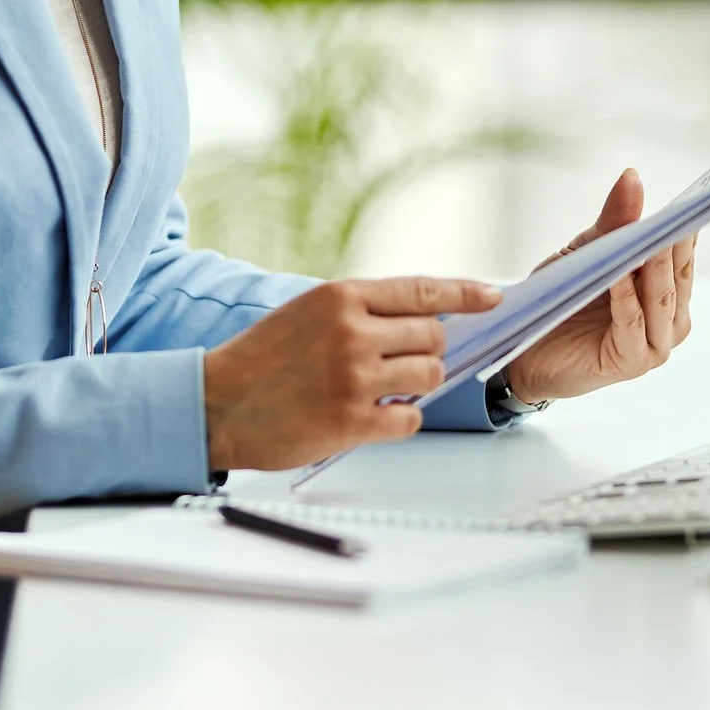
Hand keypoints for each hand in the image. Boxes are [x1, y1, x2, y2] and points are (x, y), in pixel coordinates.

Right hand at [203, 276, 500, 470]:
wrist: (216, 403)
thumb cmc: (262, 358)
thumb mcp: (309, 312)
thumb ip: (362, 310)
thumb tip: (424, 318)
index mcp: (341, 296)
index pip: (422, 289)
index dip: (465, 292)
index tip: (493, 295)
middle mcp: (351, 331)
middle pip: (434, 335)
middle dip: (427, 350)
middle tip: (401, 362)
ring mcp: (353, 377)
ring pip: (429, 375)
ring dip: (417, 384)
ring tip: (384, 389)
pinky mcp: (351, 421)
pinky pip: (410, 418)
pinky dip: (402, 419)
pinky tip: (375, 416)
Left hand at [505, 169, 695, 405]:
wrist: (526, 350)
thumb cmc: (563, 300)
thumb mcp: (588, 251)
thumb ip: (615, 220)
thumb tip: (632, 175)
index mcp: (668, 292)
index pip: (684, 253)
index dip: (687, 224)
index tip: (694, 195)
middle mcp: (669, 320)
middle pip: (677, 274)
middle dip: (676, 242)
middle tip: (678, 213)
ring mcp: (654, 344)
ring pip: (661, 300)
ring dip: (656, 269)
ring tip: (652, 241)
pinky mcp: (631, 363)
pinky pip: (631, 325)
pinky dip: (626, 299)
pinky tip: (619, 276)